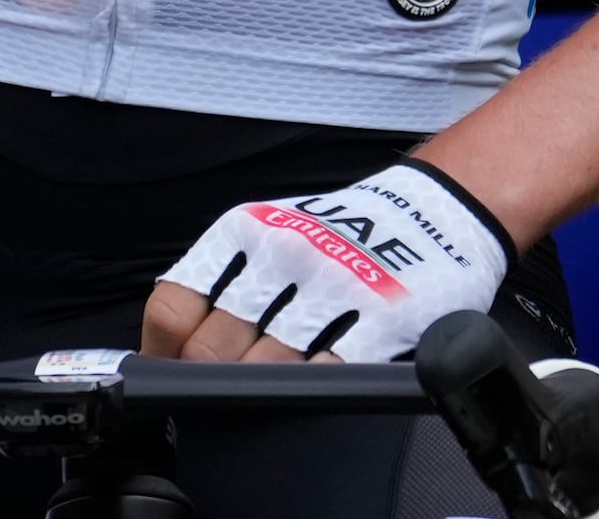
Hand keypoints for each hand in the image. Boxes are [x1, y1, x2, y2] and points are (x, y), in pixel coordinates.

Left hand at [145, 156, 508, 362]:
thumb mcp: (269, 233)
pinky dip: (311, 387)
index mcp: (246, 231)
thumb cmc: (343, 231)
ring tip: (275, 380)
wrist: (432, 210)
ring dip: (260, 388)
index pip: (173, 308)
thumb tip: (172, 345)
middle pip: (210, 350)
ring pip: (262, 370)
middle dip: (209, 379)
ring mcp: (333, 286)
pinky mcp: (380, 315)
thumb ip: (224, 282)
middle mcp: (283, 255)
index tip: (173, 371)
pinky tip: (313, 381)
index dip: (165, 352)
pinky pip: (327, 372)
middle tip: (225, 384)